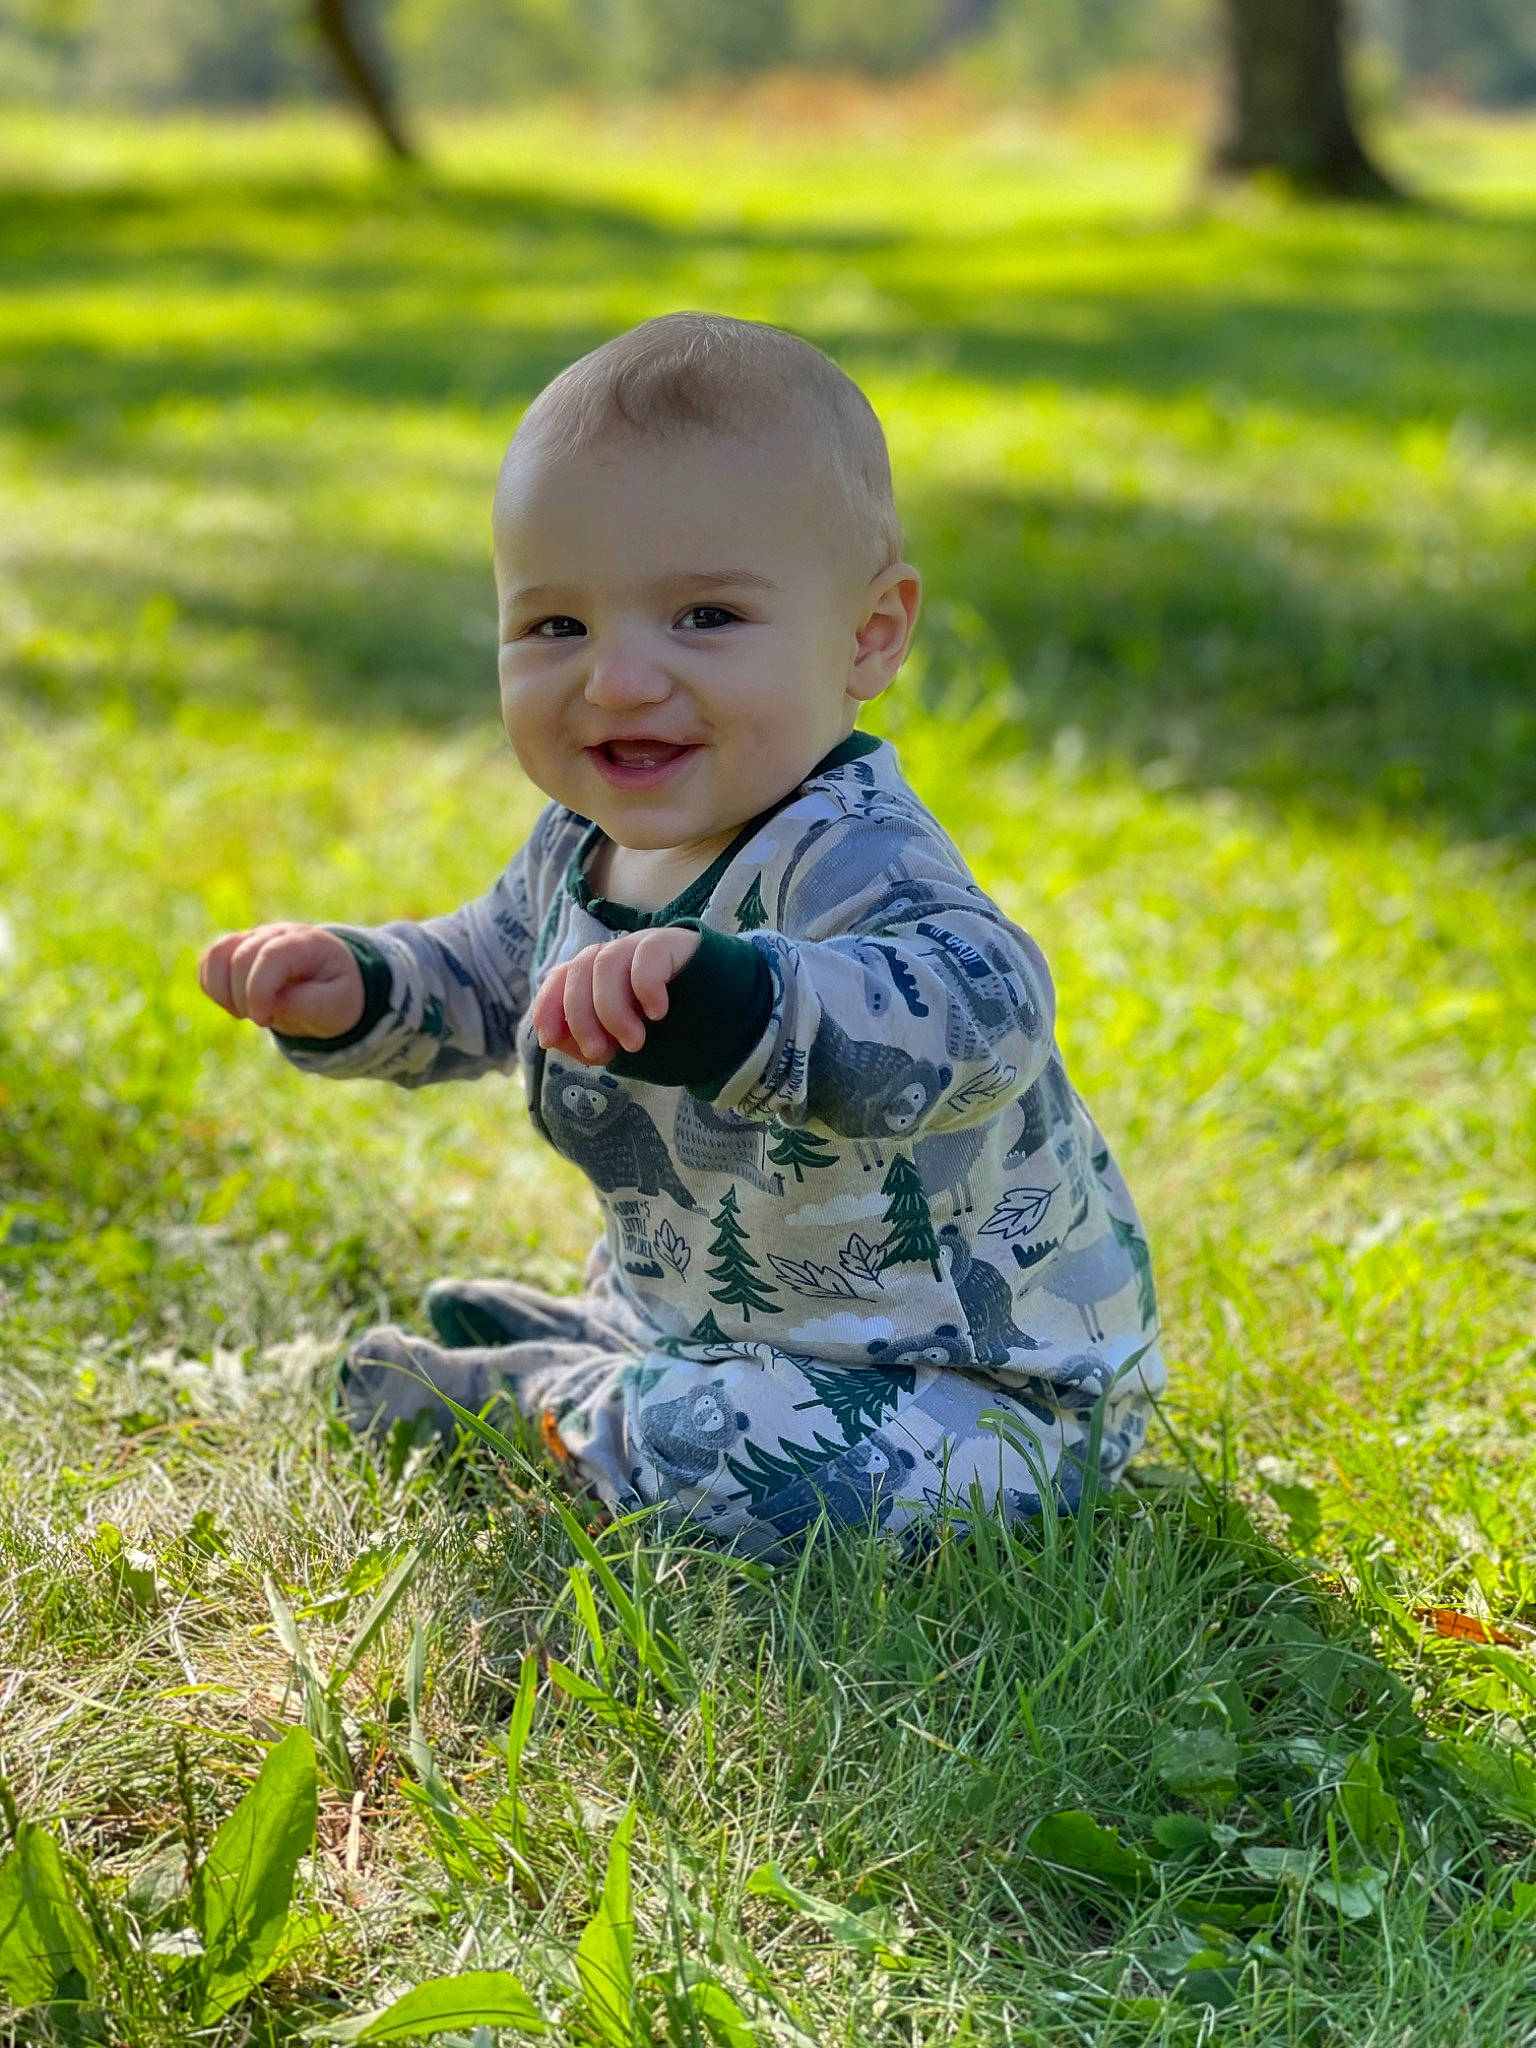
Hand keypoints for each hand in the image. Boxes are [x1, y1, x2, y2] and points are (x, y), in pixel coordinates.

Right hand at [198, 923, 364, 1038]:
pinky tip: (235, 1004)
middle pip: (240, 957)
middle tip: (264, 1021)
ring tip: (245, 1012)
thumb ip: (311, 1004)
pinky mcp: (236, 949)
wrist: (331, 985)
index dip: (258, 990)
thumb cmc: (336, 996)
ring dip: (222, 992)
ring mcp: (254, 938)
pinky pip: (208, 962)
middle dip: (244, 998)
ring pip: (217, 954)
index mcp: (307, 944)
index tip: (263, 1020)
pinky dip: (213, 987)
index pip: (271, 956)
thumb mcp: (337, 1007)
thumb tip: (275, 1001)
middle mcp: (277, 934)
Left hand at [532, 927, 700, 1065]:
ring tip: (634, 1042)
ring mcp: (643, 945)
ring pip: (607, 963)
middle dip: (581, 1017)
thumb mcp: (625, 1046)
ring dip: (612, 1010)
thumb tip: (555, 1038)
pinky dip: (645, 986)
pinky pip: (647, 955)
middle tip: (601, 1054)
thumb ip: (590, 1042)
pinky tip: (658, 1013)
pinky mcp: (673, 942)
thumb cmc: (674, 1034)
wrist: (733, 1020)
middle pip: (578, 972)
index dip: (547, 1005)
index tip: (549, 1040)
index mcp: (599, 977)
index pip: (560, 978)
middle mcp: (616, 956)